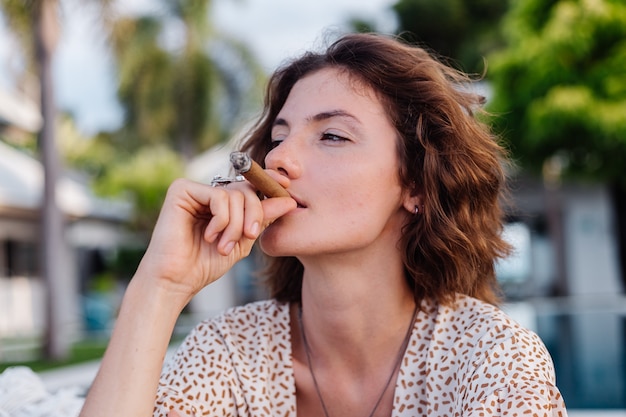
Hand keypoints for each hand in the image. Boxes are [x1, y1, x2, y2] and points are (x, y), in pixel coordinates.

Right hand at [135, 175, 295, 303]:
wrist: (177, 281)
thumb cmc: (205, 264)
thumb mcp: (243, 240)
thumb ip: (262, 219)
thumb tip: (289, 201)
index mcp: (221, 203)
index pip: (249, 185)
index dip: (268, 182)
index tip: (288, 185)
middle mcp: (207, 192)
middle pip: (246, 189)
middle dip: (254, 213)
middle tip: (250, 236)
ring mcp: (195, 189)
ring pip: (235, 194)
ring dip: (236, 225)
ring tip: (224, 246)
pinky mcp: (181, 189)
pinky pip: (219, 196)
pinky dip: (222, 220)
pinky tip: (210, 236)